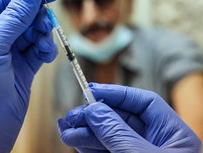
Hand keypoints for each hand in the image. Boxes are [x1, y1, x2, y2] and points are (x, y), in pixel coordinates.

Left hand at [0, 0, 61, 152]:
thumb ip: (15, 16)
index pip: (4, 0)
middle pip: (22, 15)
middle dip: (36, 17)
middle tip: (46, 23)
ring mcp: (8, 51)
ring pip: (33, 31)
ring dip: (42, 35)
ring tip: (43, 46)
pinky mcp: (22, 65)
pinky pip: (39, 48)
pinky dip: (46, 49)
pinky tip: (46, 55)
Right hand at [58, 83, 200, 152]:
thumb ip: (116, 132)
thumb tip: (94, 109)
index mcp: (172, 135)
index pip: (143, 103)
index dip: (116, 94)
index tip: (92, 91)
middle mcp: (156, 143)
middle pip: (121, 119)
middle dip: (94, 116)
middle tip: (72, 116)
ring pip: (109, 136)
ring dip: (86, 132)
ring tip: (66, 130)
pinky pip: (105, 152)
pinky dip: (89, 147)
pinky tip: (76, 142)